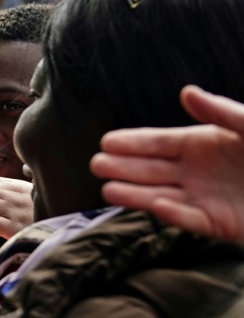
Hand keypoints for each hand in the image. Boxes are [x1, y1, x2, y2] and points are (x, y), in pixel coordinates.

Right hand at [91, 85, 243, 242]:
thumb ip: (221, 112)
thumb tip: (186, 92)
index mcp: (202, 144)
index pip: (159, 143)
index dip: (133, 142)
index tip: (106, 141)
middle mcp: (197, 172)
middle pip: (153, 169)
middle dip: (124, 167)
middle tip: (96, 164)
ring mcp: (204, 198)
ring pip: (161, 195)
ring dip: (135, 192)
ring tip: (107, 189)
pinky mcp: (217, 225)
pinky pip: (188, 219)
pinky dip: (170, 213)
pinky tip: (152, 205)